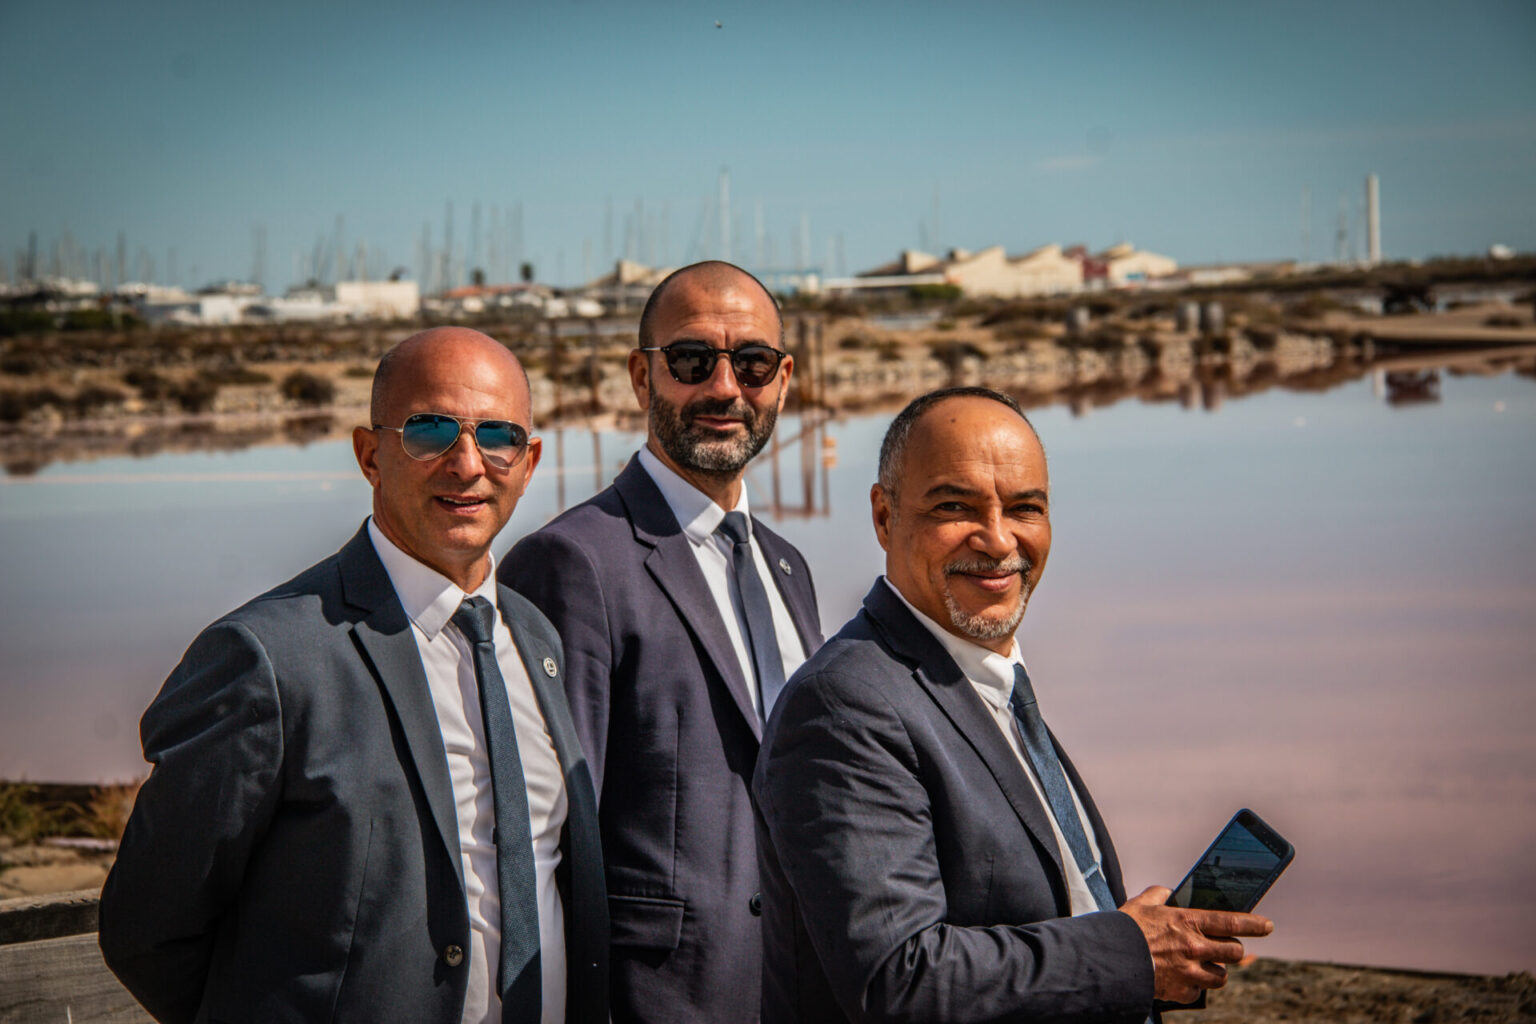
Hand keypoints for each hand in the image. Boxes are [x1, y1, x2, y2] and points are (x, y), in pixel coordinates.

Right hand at [1119, 886, 1273, 1003]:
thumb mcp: (1141, 904)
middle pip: (1234, 952)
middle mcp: (1194, 947)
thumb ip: (1158, 894)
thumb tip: (1168, 891)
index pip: (1231, 922)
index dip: (1254, 924)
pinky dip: (1194, 988)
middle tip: (1225, 947)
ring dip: (1216, 970)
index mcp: (1188, 922)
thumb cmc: (1125, 930)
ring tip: (1204, 966)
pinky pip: (1199, 992)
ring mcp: (1190, 972)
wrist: (1110, 960)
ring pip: (1221, 976)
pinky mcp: (1181, 991)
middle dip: (1233, 949)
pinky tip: (1184, 980)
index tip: (1267, 926)